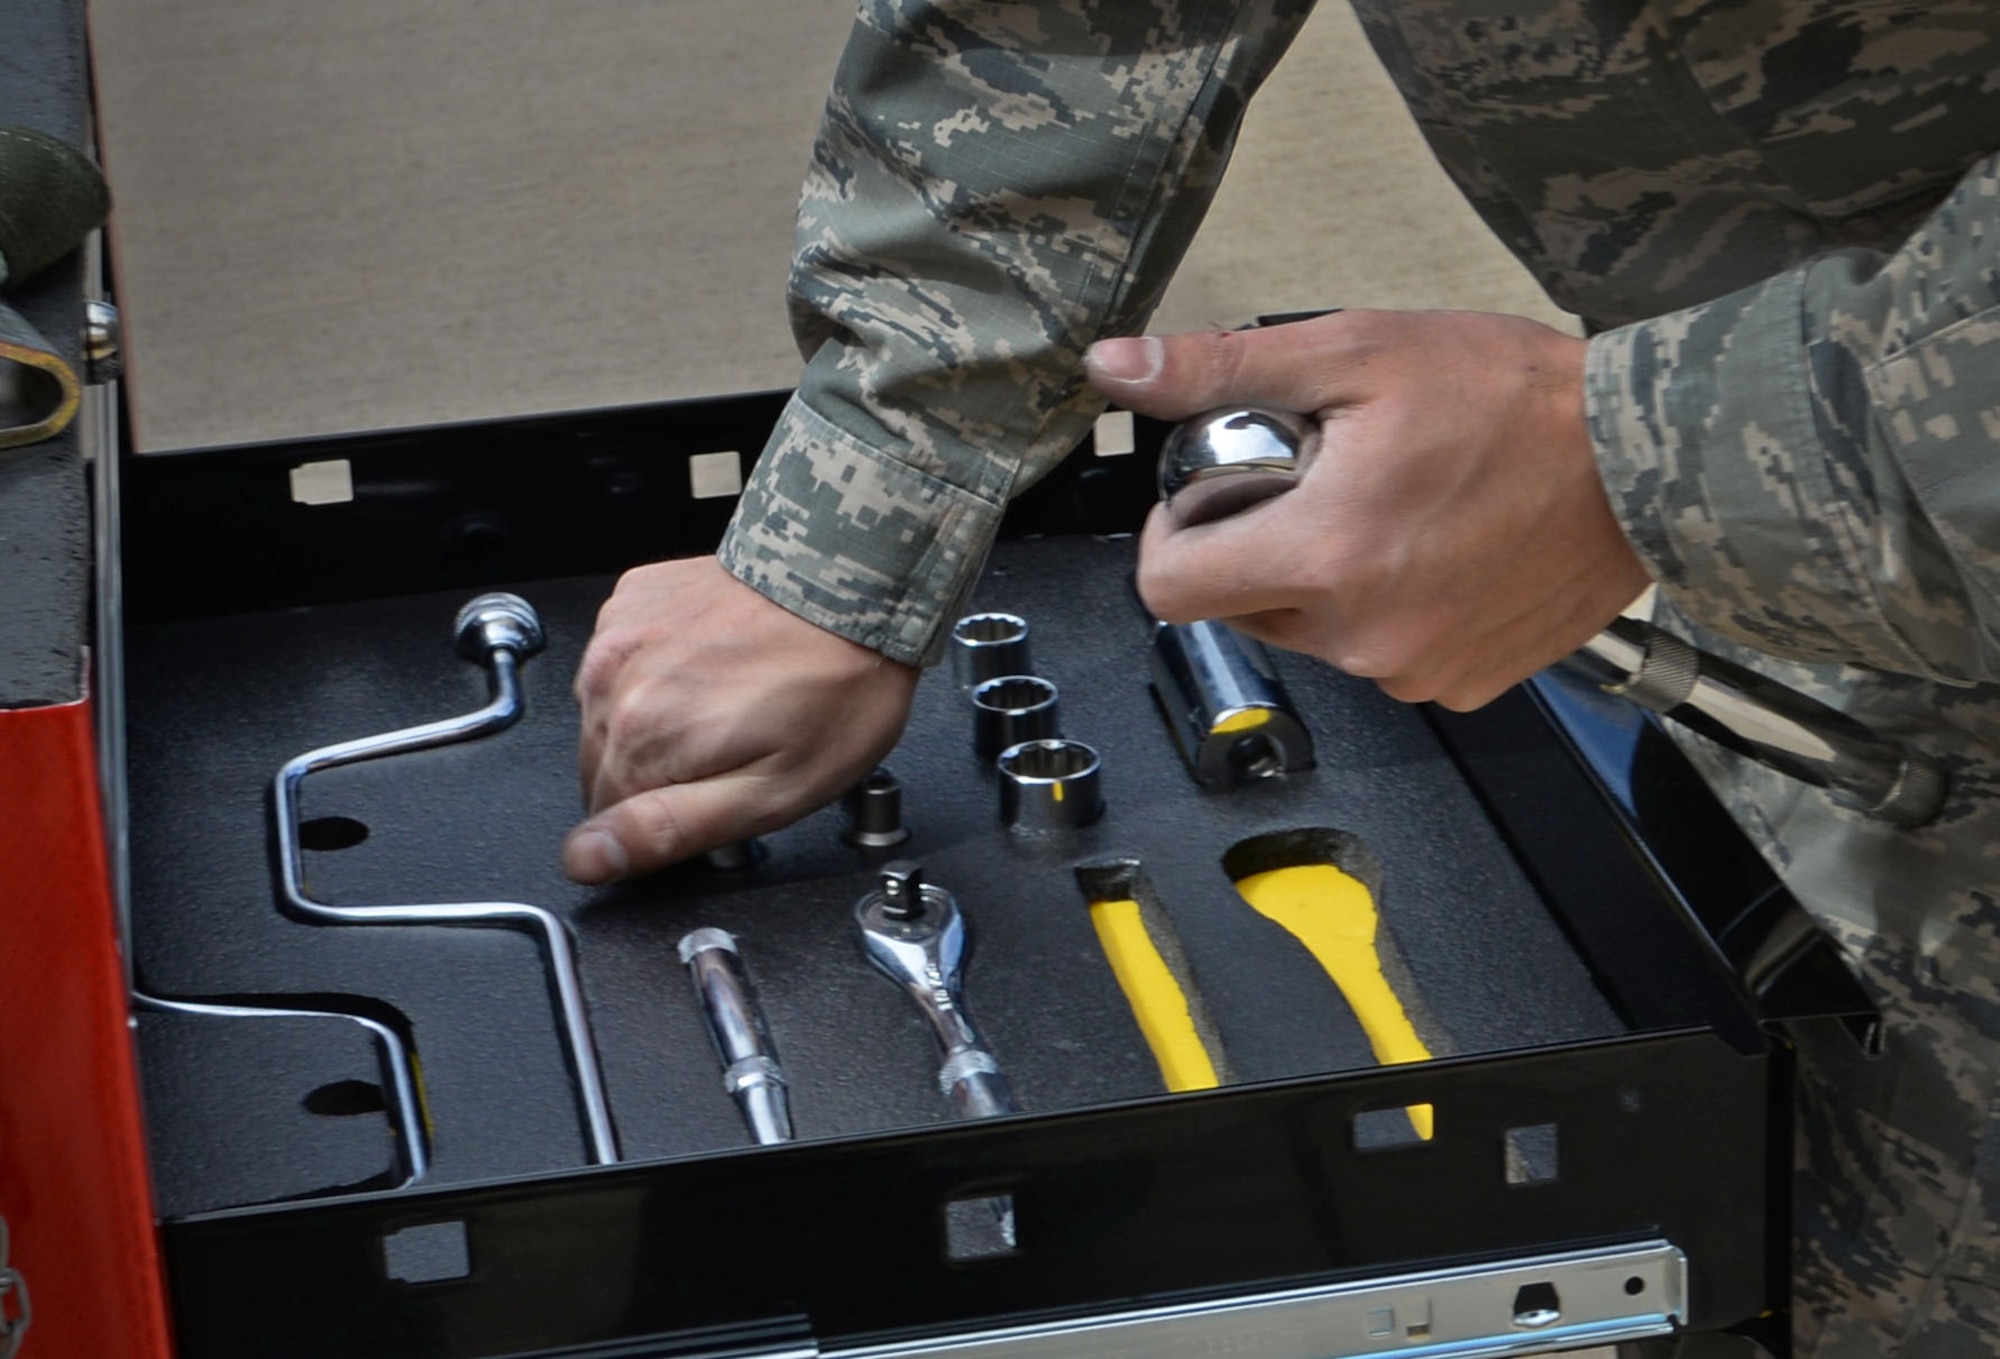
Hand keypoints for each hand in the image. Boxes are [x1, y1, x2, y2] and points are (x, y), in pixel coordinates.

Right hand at [566, 556, 918, 881]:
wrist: (855, 585)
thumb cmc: (835, 688)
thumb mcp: (771, 794)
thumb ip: (668, 831)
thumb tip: (588, 859)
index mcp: (643, 736)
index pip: (605, 820)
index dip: (664, 822)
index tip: (714, 799)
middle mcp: (614, 678)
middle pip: (603, 768)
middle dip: (659, 774)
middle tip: (732, 751)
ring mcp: (619, 632)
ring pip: (608, 715)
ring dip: (654, 723)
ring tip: (727, 704)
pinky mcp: (634, 598)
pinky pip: (622, 660)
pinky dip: (656, 671)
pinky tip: (713, 665)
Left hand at [1085, 309, 1649, 710]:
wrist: (1652, 459)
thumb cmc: (1517, 399)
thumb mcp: (1356, 353)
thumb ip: (1223, 369)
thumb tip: (1118, 369)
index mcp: (1320, 559)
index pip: (1167, 589)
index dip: (1174, 535)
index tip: (1213, 494)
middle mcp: (1359, 637)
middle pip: (1238, 607)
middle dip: (1257, 544)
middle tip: (1322, 479)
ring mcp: (1412, 671)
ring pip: (1309, 633)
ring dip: (1322, 577)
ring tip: (1386, 506)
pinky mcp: (1459, 685)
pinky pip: (1380, 656)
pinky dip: (1386, 609)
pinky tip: (1434, 550)